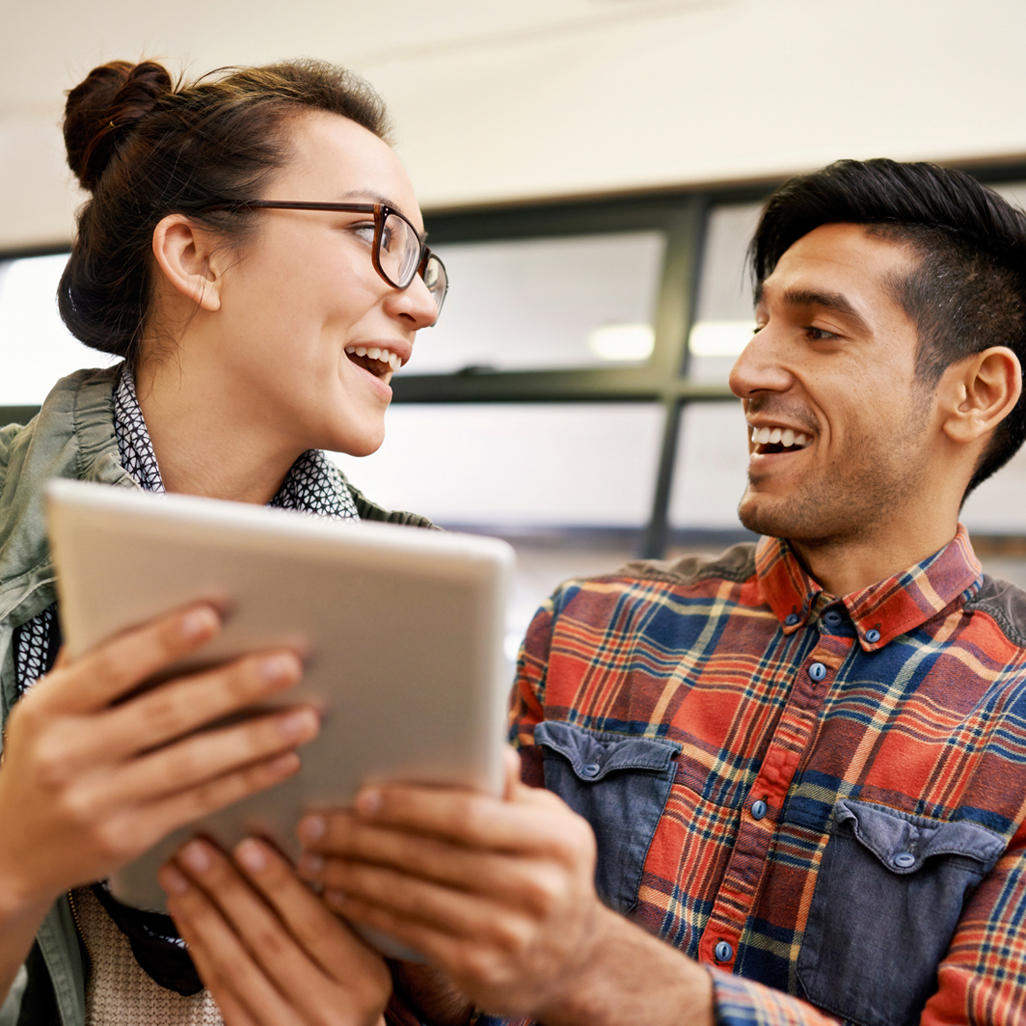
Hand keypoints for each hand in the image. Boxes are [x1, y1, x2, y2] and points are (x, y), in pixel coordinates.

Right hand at [0, 603, 318, 913]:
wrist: (10, 851)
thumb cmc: (44, 756)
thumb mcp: (47, 705)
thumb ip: (93, 660)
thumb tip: (145, 600)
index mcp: (52, 708)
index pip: (111, 667)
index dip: (161, 642)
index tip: (210, 616)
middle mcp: (72, 755)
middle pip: (164, 713)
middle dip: (232, 687)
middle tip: (287, 664)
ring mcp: (101, 801)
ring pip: (191, 763)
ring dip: (255, 739)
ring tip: (306, 717)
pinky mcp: (130, 836)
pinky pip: (200, 801)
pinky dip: (248, 778)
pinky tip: (285, 757)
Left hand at [160, 838, 389, 1025]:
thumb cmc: (350, 986)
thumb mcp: (363, 952)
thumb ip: (335, 913)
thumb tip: (284, 850)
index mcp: (363, 979)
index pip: (315, 924)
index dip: (279, 884)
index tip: (248, 845)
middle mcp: (326, 1010)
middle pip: (267, 941)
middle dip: (227, 890)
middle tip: (195, 850)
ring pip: (235, 966)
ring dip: (201, 914)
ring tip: (177, 874)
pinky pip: (219, 989)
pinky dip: (198, 946)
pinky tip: (183, 912)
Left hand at [294, 749, 607, 1018]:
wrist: (575, 961)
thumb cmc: (549, 871)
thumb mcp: (549, 825)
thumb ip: (512, 791)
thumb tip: (485, 744)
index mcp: (555, 839)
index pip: (471, 816)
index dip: (413, 806)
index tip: (364, 797)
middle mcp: (536, 887)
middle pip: (433, 855)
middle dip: (365, 839)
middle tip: (315, 824)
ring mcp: (509, 933)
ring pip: (413, 896)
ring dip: (354, 874)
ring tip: (314, 857)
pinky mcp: (481, 968)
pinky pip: (410, 931)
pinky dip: (368, 910)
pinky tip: (338, 893)